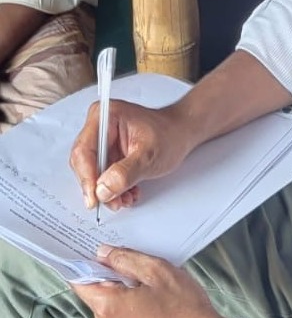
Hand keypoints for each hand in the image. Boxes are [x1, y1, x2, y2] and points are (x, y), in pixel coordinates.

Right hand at [69, 99, 192, 211]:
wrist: (182, 133)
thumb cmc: (170, 134)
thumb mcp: (149, 155)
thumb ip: (125, 173)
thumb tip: (102, 189)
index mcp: (106, 115)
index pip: (84, 150)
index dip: (87, 177)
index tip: (95, 198)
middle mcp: (100, 125)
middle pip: (85, 163)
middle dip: (99, 187)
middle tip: (114, 202)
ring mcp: (104, 139)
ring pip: (93, 172)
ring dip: (108, 191)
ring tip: (126, 198)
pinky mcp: (108, 152)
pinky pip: (102, 175)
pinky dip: (114, 188)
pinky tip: (128, 192)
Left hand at [71, 245, 229, 317]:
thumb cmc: (184, 310)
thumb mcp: (158, 271)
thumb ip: (127, 259)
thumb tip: (104, 252)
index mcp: (108, 306)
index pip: (81, 281)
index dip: (87, 263)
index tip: (93, 252)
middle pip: (96, 292)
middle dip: (113, 277)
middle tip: (137, 269)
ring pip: (108, 304)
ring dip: (123, 292)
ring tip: (150, 288)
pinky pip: (118, 316)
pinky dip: (129, 305)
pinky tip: (151, 302)